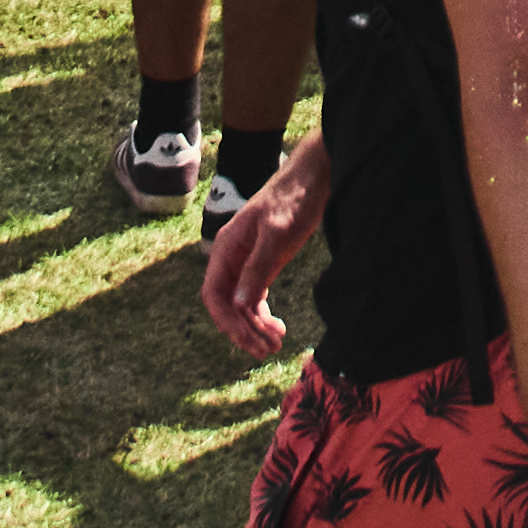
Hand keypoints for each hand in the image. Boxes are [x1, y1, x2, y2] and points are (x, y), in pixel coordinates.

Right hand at [196, 138, 325, 358]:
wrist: (314, 177)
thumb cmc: (294, 199)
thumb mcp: (276, 233)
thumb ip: (257, 268)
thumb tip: (237, 304)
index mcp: (227, 247)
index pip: (213, 294)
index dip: (225, 320)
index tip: (245, 340)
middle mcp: (232, 256)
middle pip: (227, 304)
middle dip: (244, 329)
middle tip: (267, 350)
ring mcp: (248, 261)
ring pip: (242, 304)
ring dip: (255, 327)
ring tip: (277, 344)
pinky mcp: (264, 263)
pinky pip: (256, 297)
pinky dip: (264, 315)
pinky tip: (278, 328)